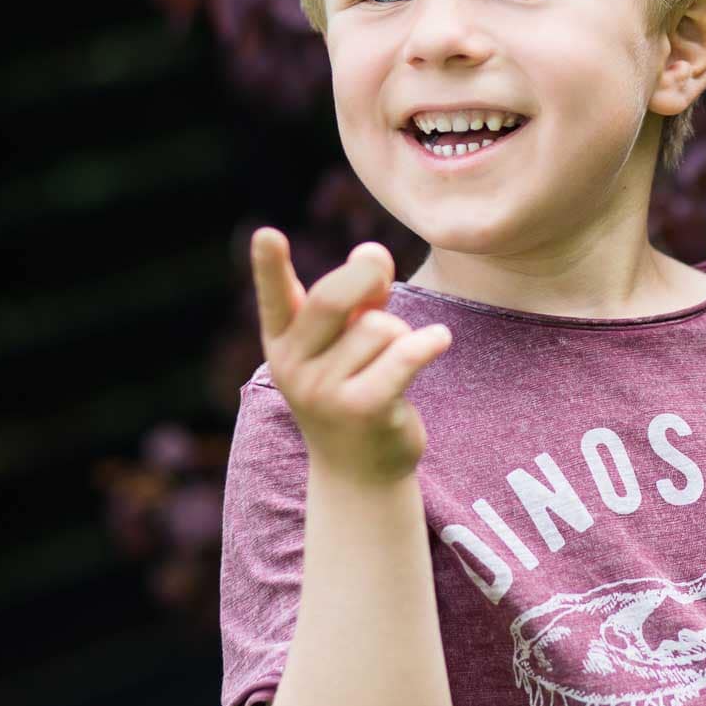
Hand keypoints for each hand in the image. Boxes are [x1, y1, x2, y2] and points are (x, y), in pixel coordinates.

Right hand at [249, 231, 450, 484]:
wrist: (360, 471)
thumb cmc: (355, 386)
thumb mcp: (346, 340)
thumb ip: (357, 294)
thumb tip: (372, 252)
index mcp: (282, 341)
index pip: (274, 297)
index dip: (269, 266)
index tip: (266, 235)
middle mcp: (294, 366)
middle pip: (332, 298)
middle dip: (366, 275)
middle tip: (382, 269)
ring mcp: (325, 392)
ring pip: (380, 328)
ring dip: (400, 332)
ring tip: (394, 359)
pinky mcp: (364, 409)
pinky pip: (406, 355)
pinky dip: (430, 342)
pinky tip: (439, 340)